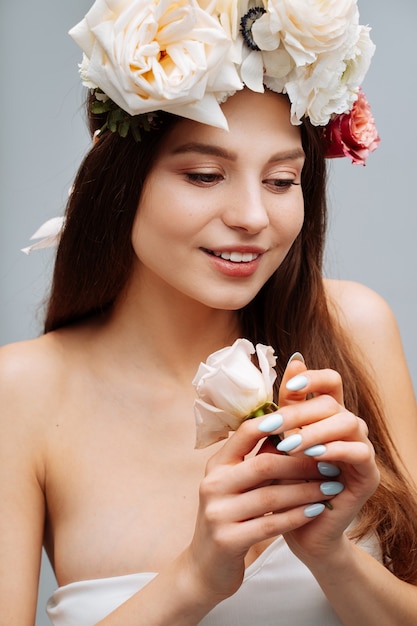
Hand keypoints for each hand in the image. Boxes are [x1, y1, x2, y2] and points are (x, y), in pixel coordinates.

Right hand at [188, 363, 345, 599]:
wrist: (206, 567)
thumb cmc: (231, 518)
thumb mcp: (238, 485)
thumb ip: (258, 460)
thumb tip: (292, 429)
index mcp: (216, 465)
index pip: (246, 432)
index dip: (278, 425)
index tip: (311, 426)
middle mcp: (212, 484)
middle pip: (263, 464)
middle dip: (301, 464)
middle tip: (331, 463)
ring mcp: (217, 513)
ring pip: (271, 496)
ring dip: (306, 491)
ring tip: (332, 488)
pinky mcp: (227, 540)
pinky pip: (270, 524)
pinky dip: (297, 516)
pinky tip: (317, 511)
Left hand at [274, 359, 379, 566]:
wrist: (298, 529)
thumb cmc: (286, 483)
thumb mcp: (280, 441)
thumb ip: (285, 407)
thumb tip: (291, 363)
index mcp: (327, 417)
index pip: (331, 382)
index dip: (314, 377)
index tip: (291, 386)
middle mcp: (348, 429)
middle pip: (334, 402)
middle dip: (300, 412)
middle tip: (274, 426)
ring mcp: (361, 451)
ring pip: (349, 422)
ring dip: (316, 431)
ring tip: (290, 445)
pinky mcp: (368, 475)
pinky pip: (360, 453)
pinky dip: (336, 451)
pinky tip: (315, 456)